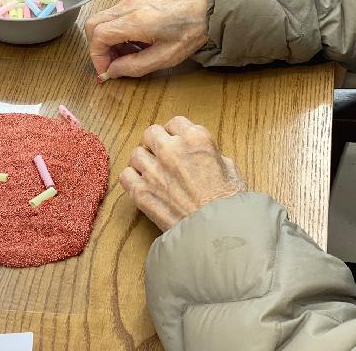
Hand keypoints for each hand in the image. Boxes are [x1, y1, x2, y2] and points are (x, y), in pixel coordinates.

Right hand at [84, 0, 209, 78]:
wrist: (210, 2)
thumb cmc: (193, 29)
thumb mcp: (167, 57)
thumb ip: (135, 66)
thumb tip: (112, 71)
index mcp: (136, 20)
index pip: (98, 36)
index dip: (97, 56)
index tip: (106, 70)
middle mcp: (130, 3)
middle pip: (94, 24)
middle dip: (99, 47)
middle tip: (115, 62)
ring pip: (105, 17)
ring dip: (110, 38)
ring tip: (132, 51)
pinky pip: (118, 10)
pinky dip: (120, 27)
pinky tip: (140, 37)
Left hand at [120, 116, 246, 231]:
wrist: (217, 233)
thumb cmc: (228, 203)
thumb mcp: (230, 169)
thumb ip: (211, 155)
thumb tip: (203, 155)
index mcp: (195, 139)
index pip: (176, 122)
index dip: (176, 133)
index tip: (177, 141)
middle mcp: (171, 150)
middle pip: (152, 133)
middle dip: (157, 143)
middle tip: (164, 155)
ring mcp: (153, 170)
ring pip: (136, 153)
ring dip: (144, 161)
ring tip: (153, 172)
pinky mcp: (141, 192)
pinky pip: (125, 175)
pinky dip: (132, 178)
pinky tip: (143, 184)